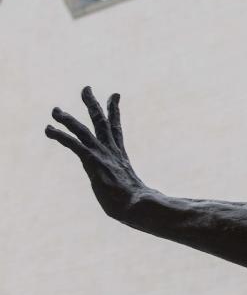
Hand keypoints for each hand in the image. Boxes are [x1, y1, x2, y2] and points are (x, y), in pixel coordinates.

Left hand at [45, 86, 146, 220]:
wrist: (138, 206)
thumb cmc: (138, 206)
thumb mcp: (133, 194)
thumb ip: (134, 191)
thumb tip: (149, 201)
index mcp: (121, 157)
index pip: (115, 130)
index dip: (113, 112)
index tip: (114, 96)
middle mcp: (112, 152)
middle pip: (101, 122)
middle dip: (93, 104)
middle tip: (86, 89)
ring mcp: (102, 156)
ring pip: (83, 131)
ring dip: (68, 119)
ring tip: (55, 110)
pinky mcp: (93, 162)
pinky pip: (74, 144)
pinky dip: (61, 135)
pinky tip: (49, 129)